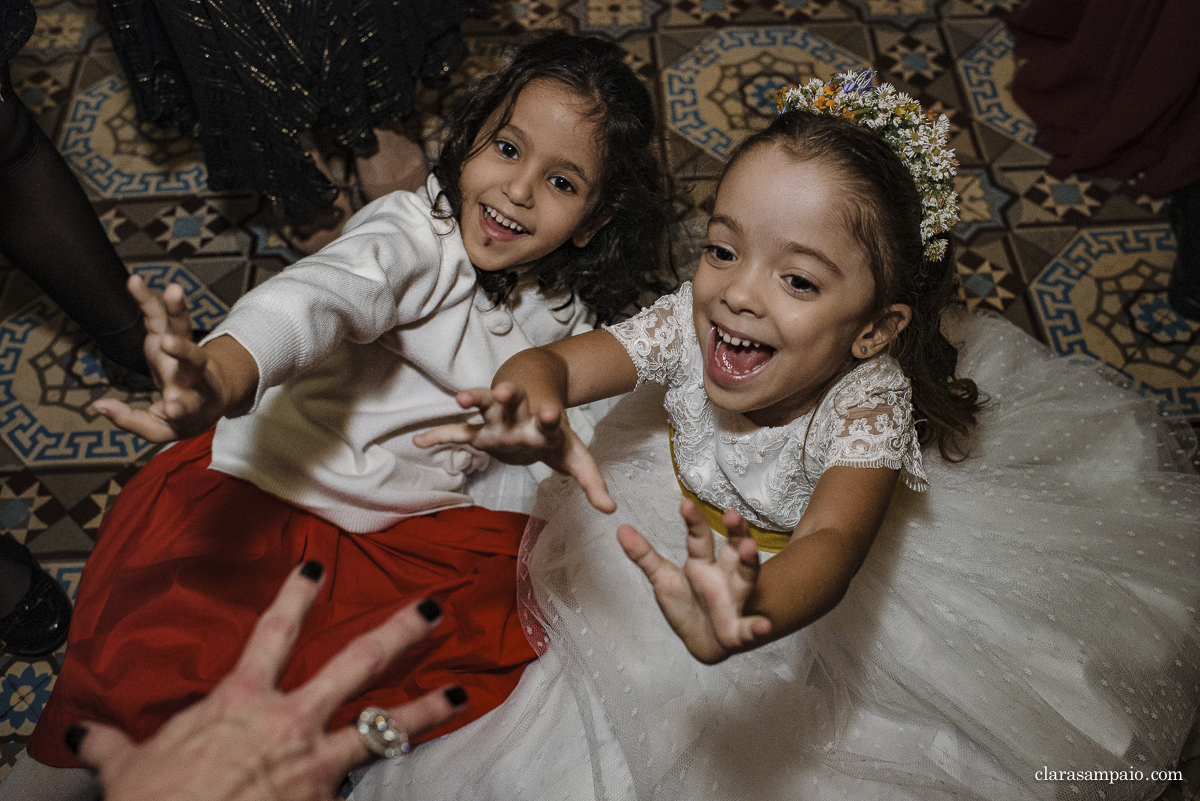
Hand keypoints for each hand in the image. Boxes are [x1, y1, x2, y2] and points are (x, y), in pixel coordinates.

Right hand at [70, 562, 465, 800]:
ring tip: (461, 693)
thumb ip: (115, 746)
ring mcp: (316, 760)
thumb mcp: (130, 768)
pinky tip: (415, 771)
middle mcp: (290, 720)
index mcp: (242, 701)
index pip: (272, 633)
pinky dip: (383, 777)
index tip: (316, 568)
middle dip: (398, 632)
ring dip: (427, 708)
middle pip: (356, 662)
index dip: (296, 596)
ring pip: (385, 723)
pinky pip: (363, 781)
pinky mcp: (326, 798)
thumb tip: (83, 736)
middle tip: (431, 609)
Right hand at [92, 275, 236, 441]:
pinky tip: (134, 281)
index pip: (187, 406)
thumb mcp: (162, 429)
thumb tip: (98, 406)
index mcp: (193, 403)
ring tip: (173, 290)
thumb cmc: (186, 415)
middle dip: (184, 351)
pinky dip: (147, 298)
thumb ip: (132, 422)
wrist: (212, 395)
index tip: (173, 408)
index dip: (179, 407)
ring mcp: (181, 352)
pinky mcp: (169, 336)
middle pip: (194, 360)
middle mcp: (191, 375)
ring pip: (183, 330)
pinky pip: (158, 315)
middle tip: (170, 343)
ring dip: (177, 310)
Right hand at [414, 382, 614, 512]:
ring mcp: (496, 420)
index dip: (547, 418)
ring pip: (483, 405)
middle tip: (505, 389)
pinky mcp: (479, 428)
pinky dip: (438, 435)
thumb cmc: (553, 433)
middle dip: (507, 396)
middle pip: (512, 403)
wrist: (533, 398)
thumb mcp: (575, 456)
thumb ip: (591, 482)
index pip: (547, 420)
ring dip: (474, 398)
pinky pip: (456, 431)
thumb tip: (610, 511)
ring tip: (461, 398)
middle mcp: (518, 417)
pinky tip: (418, 441)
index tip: (548, 414)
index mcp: (543, 424)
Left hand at [617, 500, 770, 663]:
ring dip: (750, 562)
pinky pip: (748, 629)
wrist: (702, 642)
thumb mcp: (663, 579)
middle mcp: (723, 575)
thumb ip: (644, 555)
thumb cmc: (686, 605)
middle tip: (733, 515)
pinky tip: (762, 626)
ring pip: (746, 576)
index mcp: (702, 563)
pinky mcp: (737, 630)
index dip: (693, 521)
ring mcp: (733, 600)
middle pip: (732, 548)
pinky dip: (756, 627)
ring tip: (749, 548)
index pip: (698, 537)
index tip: (685, 503)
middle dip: (735, 532)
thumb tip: (621, 528)